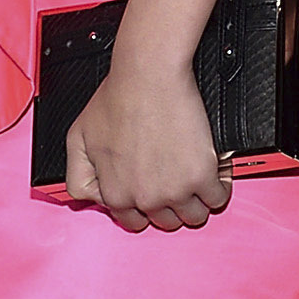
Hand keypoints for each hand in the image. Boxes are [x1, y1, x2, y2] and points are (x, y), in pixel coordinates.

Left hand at [65, 22, 230, 234]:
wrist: (148, 75)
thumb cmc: (118, 98)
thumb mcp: (78, 139)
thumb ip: (79, 176)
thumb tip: (92, 198)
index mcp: (115, 194)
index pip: (134, 222)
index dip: (144, 207)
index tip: (153, 194)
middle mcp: (144, 198)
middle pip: (166, 222)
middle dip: (171, 205)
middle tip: (175, 181)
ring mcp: (174, 190)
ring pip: (194, 216)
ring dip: (196, 200)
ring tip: (195, 178)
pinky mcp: (202, 176)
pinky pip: (218, 198)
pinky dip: (219, 188)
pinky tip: (215, 173)